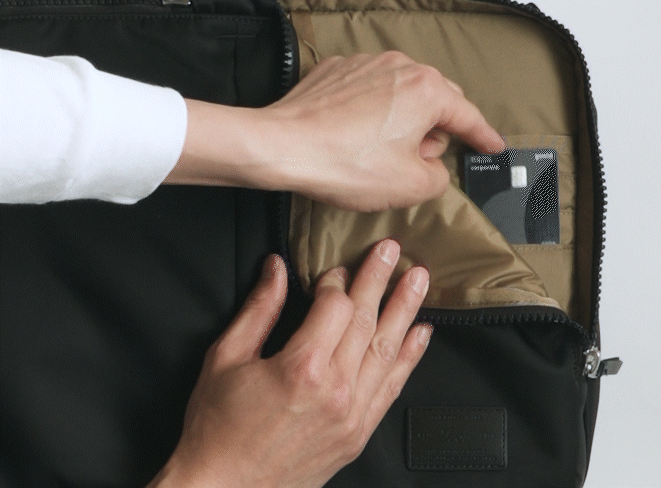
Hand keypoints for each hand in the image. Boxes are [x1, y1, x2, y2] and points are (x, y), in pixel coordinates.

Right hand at [147, 238, 431, 487]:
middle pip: (365, 320)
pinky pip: (392, 387)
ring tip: (419, 278)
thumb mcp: (225, 359)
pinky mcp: (359, 432)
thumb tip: (275, 268)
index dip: (336, 281)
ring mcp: (352, 413)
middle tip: (394, 249)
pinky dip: (409, 357)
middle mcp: (335, 389)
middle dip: (380, 279)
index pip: (334, 307)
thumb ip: (258, 309)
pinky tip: (421, 333)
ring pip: (387, 349)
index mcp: (301, 367)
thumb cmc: (218, 428)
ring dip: (405, 309)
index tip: (335, 268)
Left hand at [166, 52, 504, 210]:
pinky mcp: (336, 70)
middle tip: (423, 162)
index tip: (492, 145)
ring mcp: (365, 63)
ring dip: (402, 121)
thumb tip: (433, 167)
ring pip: (401, 93)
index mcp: (426, 89)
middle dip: (435, 131)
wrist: (281, 146)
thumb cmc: (344, 163)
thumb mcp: (411, 186)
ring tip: (381, 153)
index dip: (483, 137)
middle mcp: (400, 66)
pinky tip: (356, 136)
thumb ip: (439, 177)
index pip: (468, 116)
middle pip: (435, 100)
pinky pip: (369, 89)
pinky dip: (372, 111)